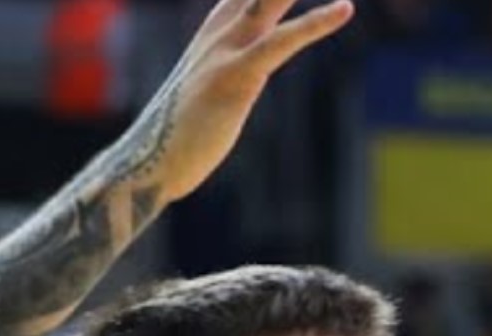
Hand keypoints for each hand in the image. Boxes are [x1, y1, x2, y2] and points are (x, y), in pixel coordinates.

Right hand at [122, 0, 352, 204]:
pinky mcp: (236, 76)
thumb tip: (240, 79)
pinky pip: (281, 41)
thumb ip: (229, 74)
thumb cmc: (178, 138)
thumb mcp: (208, 96)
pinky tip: (345, 8)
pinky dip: (315, 23)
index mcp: (214, 32)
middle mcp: (219, 32)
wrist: (147, 164)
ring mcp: (225, 51)